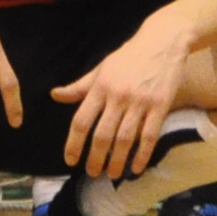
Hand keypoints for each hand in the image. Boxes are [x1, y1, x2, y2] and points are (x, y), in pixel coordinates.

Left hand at [54, 17, 192, 179]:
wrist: (162, 41)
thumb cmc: (128, 57)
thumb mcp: (101, 68)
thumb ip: (80, 86)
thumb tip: (55, 95)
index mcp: (100, 87)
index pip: (81, 120)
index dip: (73, 143)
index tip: (70, 160)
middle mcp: (118, 96)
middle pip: (102, 134)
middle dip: (95, 158)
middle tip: (92, 173)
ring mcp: (140, 102)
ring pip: (125, 139)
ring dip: (117, 161)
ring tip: (111, 175)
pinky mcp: (160, 106)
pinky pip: (149, 136)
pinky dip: (142, 155)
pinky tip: (137, 168)